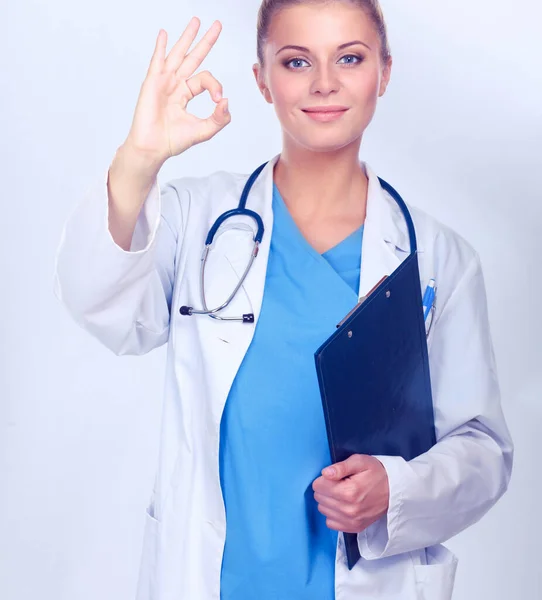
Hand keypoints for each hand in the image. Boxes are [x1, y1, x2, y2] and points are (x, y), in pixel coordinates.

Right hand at [124, 17, 230, 167]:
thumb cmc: (173, 141)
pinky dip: (160, 47)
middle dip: (205, 41)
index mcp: (186, 94)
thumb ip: (219, 118)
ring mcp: (163, 82)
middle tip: (217, 25)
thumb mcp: (203, 130)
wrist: (153, 147)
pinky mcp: (152, 83)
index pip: (205, 79)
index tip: (218, 99)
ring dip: (187, 37)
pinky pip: (157, 61)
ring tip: (196, 21)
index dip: (215, 85)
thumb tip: (226, 101)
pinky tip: (164, 34)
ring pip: (178, 54)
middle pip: (193, 58)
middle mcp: (175, 84)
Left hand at [312, 455, 389, 533]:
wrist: (394, 490)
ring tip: (341, 494)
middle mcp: (348, 510)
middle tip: (339, 484)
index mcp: (348, 492)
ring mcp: (351, 521)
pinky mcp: (354, 528)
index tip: (334, 476)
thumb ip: (341, 467)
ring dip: (328, 501)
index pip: (318, 486)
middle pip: (319, 498)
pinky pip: (330, 523)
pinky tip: (342, 505)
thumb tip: (325, 473)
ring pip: (323, 510)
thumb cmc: (376, 473)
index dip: (324, 478)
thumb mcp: (359, 461)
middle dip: (325, 489)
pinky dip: (333, 514)